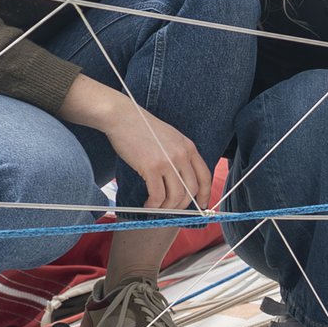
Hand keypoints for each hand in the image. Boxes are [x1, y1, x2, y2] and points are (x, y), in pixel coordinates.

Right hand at [60, 76, 213, 211]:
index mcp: (189, 147)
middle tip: (171, 209)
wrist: (122, 117)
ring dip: (166, 207)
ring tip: (156, 207)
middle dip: (182, 205)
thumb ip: (179, 155)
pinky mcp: (151, 167)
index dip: (205, 194)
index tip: (201, 205)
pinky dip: (153, 205)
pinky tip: (148, 204)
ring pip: (175, 196)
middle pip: (191, 190)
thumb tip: (180, 181)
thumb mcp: (169, 138)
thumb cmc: (142, 128)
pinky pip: (158, 195)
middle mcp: (182, 155)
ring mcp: (168, 161)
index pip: (205, 176)